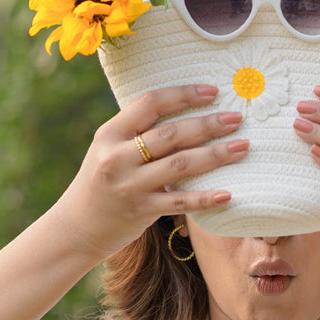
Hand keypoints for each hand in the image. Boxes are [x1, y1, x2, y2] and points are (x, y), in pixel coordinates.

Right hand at [52, 84, 248, 261]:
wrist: (77, 227)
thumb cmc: (101, 184)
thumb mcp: (110, 150)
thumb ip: (138, 133)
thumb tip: (184, 112)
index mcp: (110, 133)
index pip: (151, 103)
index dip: (184, 94)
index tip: (213, 92)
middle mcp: (118, 157)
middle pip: (171, 134)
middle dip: (208, 124)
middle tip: (237, 119)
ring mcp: (130, 185)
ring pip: (180, 165)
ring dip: (215, 155)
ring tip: (242, 148)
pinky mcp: (142, 211)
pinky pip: (181, 202)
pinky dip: (205, 198)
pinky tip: (228, 194)